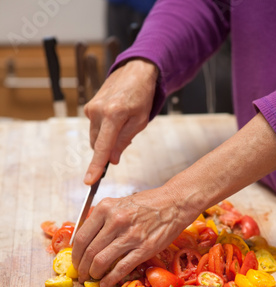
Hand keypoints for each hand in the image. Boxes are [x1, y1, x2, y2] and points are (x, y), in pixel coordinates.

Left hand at [71, 185, 194, 286]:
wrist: (174, 203)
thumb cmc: (148, 203)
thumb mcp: (120, 204)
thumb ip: (103, 219)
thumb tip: (87, 240)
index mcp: (106, 208)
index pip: (82, 236)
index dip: (75, 254)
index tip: (76, 261)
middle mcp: (115, 221)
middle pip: (89, 251)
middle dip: (82, 267)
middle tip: (81, 274)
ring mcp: (130, 236)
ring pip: (101, 261)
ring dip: (93, 274)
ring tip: (93, 278)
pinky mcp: (144, 249)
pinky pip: (121, 268)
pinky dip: (110, 279)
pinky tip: (106, 283)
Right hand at [83, 58, 158, 184]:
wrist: (135, 72)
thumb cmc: (141, 96)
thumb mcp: (139, 122)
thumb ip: (124, 141)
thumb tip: (112, 160)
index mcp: (113, 114)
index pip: (102, 148)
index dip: (96, 167)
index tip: (90, 181)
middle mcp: (98, 111)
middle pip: (97, 145)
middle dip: (107, 151)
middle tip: (123, 142)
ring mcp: (91, 108)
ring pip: (95, 138)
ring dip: (106, 140)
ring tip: (122, 126)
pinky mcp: (89, 107)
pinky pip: (95, 128)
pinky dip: (104, 131)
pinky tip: (115, 121)